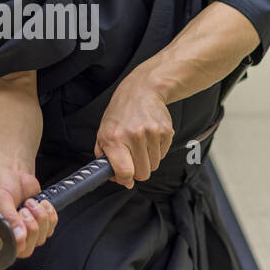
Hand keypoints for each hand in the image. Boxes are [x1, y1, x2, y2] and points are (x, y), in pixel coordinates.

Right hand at [0, 162, 57, 259]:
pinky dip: (49, 215)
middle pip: (27, 249)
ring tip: (30, 203)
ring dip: (40, 218)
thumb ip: (9, 218)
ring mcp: (24, 231)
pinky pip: (50, 228)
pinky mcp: (37, 224)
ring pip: (40, 239)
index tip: (20, 225)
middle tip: (24, 210)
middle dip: (31, 227)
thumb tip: (18, 236)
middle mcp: (7, 236)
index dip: (17, 242)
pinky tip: (41, 203)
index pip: (6, 252)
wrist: (12, 169)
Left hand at [93, 73, 173, 188]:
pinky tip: (150, 137)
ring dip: (148, 160)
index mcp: (114, 138)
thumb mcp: (103, 132)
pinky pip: (163, 155)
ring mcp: (152, 133)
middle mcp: (134, 135)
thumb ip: (105, 158)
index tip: (125, 177)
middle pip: (143, 173)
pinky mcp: (166, 131)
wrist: (142, 90)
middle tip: (133, 157)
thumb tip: (119, 179)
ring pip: (154, 166)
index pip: (124, 172)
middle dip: (138, 170)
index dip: (125, 179)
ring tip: (141, 144)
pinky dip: (157, 151)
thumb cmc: (120, 113)